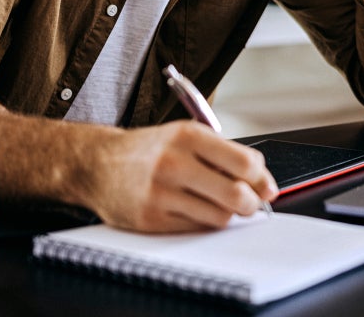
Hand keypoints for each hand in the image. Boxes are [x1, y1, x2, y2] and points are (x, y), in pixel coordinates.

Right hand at [86, 121, 278, 232]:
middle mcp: (174, 162)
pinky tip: (197, 210)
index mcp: (188, 136)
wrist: (97, 165)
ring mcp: (161, 192)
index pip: (244, 162)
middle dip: (252, 203)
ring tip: (221, 205)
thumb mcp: (185, 136)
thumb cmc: (149, 151)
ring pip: (219, 216)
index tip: (265, 186)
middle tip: (252, 204)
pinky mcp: (151, 218)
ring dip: (228, 214)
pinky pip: (196, 228)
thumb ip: (223, 154)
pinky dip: (205, 222)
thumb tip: (262, 180)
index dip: (261, 179)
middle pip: (235, 193)